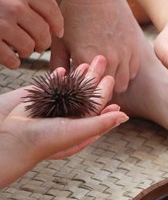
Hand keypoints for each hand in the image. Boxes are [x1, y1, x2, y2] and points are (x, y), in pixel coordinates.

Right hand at [0, 0, 63, 68]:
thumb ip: (33, 1)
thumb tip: (58, 30)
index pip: (52, 11)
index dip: (58, 25)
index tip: (58, 33)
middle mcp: (14, 6)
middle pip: (43, 33)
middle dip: (42, 43)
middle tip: (37, 45)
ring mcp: (1, 23)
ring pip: (28, 47)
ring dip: (26, 52)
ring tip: (21, 49)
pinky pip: (11, 59)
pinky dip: (13, 62)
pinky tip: (11, 59)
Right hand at [0, 55, 128, 187]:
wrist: (11, 138)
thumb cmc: (46, 140)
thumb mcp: (78, 131)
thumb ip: (101, 123)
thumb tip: (125, 116)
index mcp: (80, 124)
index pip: (97, 105)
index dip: (105, 92)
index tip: (112, 77)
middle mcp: (68, 115)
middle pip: (85, 93)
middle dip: (94, 77)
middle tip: (102, 59)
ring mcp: (53, 106)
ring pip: (70, 87)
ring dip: (79, 74)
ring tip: (87, 61)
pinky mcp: (38, 99)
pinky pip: (51, 85)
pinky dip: (59, 76)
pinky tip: (64, 68)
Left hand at [50, 0, 140, 92]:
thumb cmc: (74, 13)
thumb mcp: (60, 40)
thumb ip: (58, 65)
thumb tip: (60, 82)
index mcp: (86, 58)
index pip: (85, 89)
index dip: (80, 92)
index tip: (76, 89)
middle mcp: (109, 59)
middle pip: (105, 89)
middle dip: (97, 89)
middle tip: (89, 84)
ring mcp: (124, 54)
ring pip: (122, 84)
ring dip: (112, 83)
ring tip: (102, 76)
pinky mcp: (135, 49)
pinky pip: (132, 72)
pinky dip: (124, 73)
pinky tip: (114, 66)